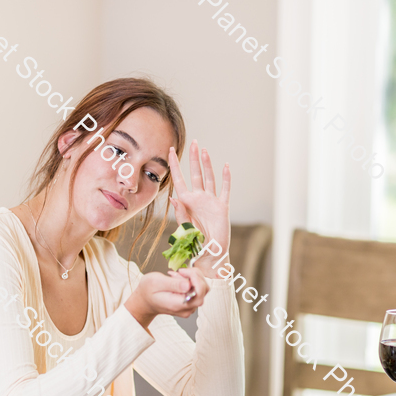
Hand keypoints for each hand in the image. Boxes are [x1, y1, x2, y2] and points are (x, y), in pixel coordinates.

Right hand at [124, 267, 210, 328]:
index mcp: (178, 304)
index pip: (199, 294)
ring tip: (176, 276)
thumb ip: (173, 284)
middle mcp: (187, 308)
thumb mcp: (156, 282)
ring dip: (192, 277)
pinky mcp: (190, 302)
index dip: (196, 279)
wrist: (145, 301)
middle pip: (203, 290)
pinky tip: (178, 279)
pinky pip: (198, 289)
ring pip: (202, 288)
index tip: (183, 271)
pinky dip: (191, 280)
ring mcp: (190, 306)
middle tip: (179, 272)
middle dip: (194, 276)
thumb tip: (189, 285)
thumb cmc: (148, 291)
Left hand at [167, 140, 230, 275]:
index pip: (178, 179)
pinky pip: (225, 189)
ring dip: (207, 164)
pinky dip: (226, 178)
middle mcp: (198, 198)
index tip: (170, 150)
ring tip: (204, 150)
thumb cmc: (194, 243)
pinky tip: (225, 166)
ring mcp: (211, 201)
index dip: (174, 165)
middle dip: (193, 158)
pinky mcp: (222, 206)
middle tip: (194, 142)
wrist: (209, 253)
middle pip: (195, 174)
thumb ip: (180, 212)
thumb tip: (172, 198)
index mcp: (186, 202)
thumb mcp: (184, 227)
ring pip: (209, 178)